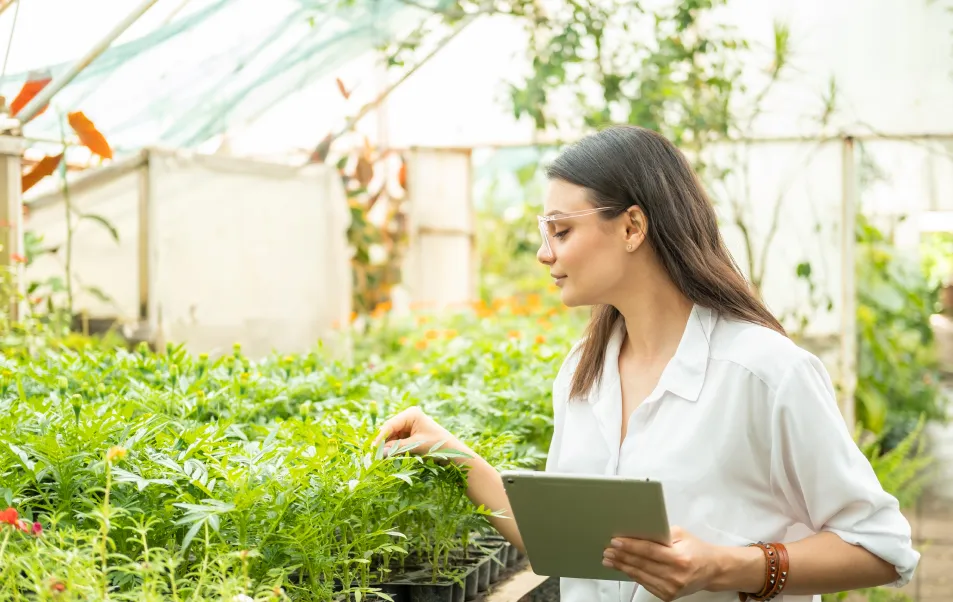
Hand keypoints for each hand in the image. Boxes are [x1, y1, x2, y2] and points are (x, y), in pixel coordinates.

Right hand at [373, 406, 468, 458]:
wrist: (453, 452)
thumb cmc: (438, 445)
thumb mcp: (416, 445)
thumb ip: (398, 448)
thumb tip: (380, 453)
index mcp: (411, 414)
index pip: (391, 425)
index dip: (381, 437)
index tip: (373, 449)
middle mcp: (408, 418)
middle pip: (390, 431)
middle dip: (384, 443)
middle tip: (375, 457)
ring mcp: (408, 426)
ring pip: (392, 438)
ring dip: (388, 448)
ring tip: (382, 459)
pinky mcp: (409, 436)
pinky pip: (397, 442)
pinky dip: (394, 450)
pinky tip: (391, 457)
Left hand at [602, 526, 722, 601]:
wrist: (712, 570)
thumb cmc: (696, 549)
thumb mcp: (681, 535)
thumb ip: (660, 533)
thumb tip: (637, 530)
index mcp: (679, 558)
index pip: (649, 551)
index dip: (630, 546)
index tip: (615, 541)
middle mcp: (675, 575)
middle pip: (641, 564)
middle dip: (621, 556)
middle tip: (607, 550)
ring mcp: (671, 588)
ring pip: (640, 575)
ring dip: (622, 566)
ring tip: (609, 559)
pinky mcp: (668, 596)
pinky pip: (645, 583)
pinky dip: (633, 574)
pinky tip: (623, 567)